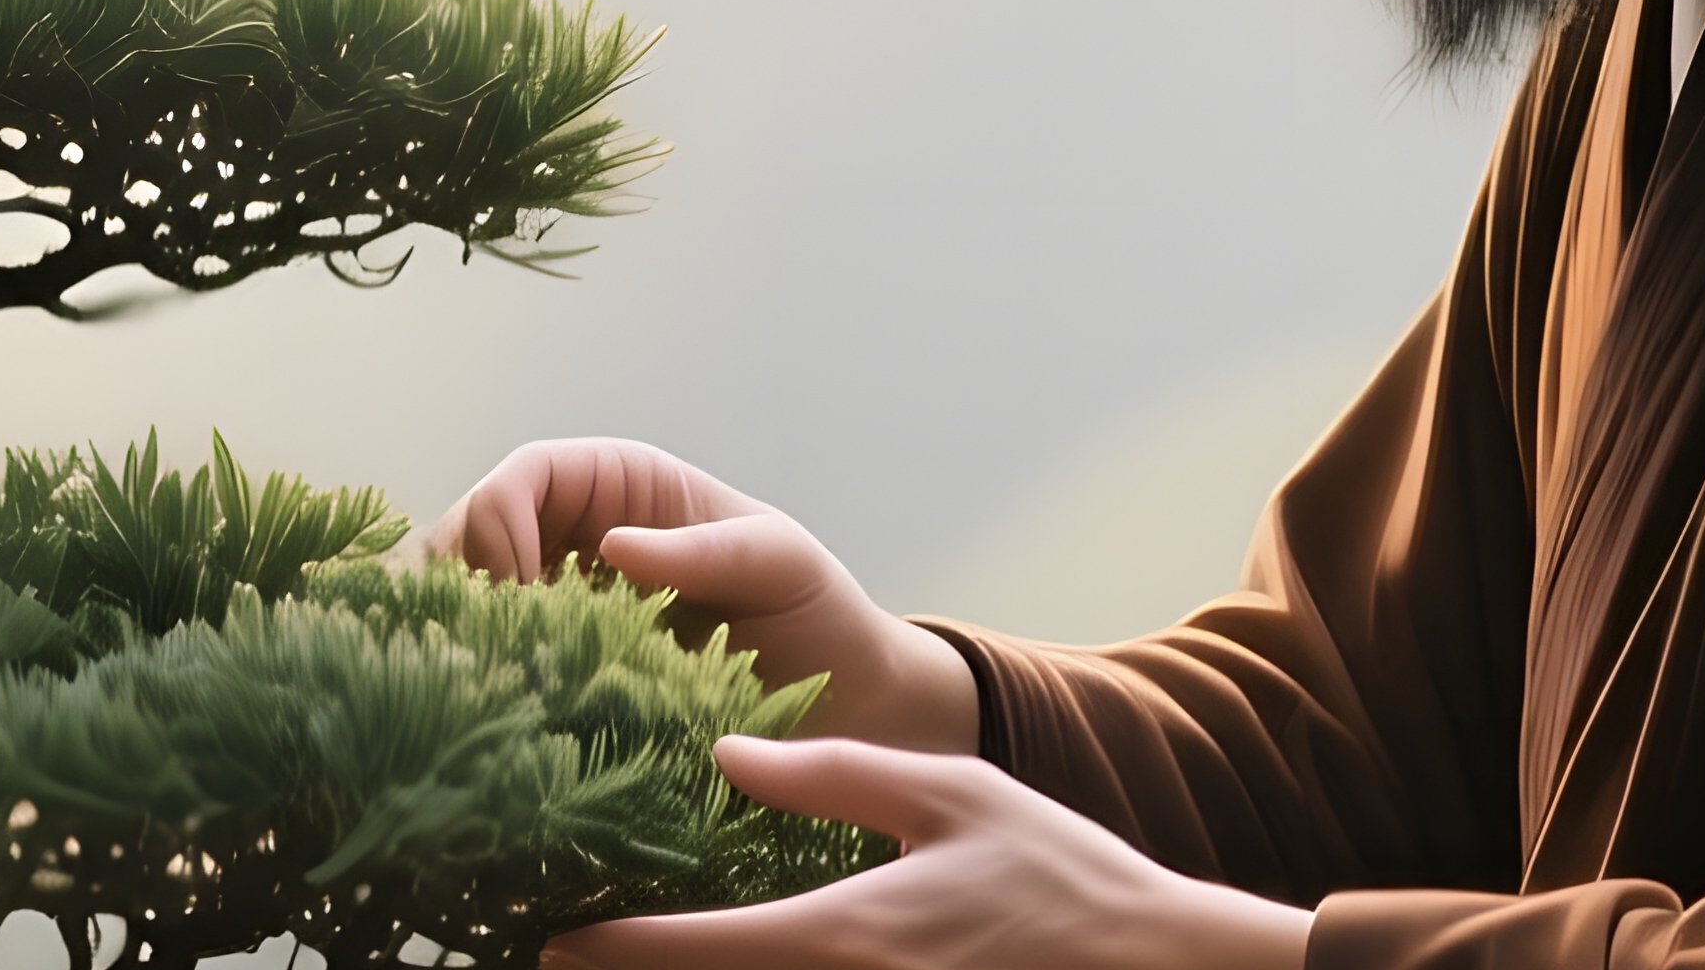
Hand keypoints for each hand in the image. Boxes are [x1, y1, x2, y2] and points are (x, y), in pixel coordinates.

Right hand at [426, 439, 977, 751]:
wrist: (842, 705)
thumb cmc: (815, 611)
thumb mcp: (778, 563)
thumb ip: (706, 551)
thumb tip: (612, 545)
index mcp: (623, 487)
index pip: (527, 476)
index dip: (499, 522)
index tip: (518, 597)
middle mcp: (577, 540)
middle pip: (471, 536)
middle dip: (460, 588)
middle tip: (476, 660)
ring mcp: (562, 612)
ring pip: (466, 607)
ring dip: (458, 644)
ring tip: (479, 698)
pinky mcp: (560, 682)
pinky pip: (494, 674)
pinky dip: (478, 694)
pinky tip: (495, 731)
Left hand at [542, 735, 1314, 969]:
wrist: (1156, 967)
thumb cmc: (1054, 870)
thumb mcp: (943, 793)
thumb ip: (830, 773)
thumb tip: (728, 755)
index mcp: (847, 938)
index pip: (694, 954)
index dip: (609, 951)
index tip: (549, 940)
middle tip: (565, 954)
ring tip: (635, 962)